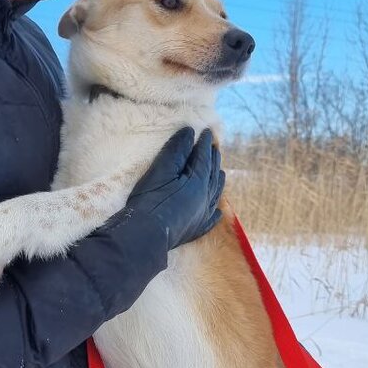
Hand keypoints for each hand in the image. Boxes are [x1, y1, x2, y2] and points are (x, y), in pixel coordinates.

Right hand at [126, 127, 224, 249]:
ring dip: (218, 182)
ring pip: (214, 195)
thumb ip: (177, 150)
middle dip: (214, 160)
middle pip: (212, 174)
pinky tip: (217, 211)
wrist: (145, 235)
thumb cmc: (150, 200)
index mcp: (198, 182)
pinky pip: (210, 219)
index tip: (208, 132)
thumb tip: (190, 132)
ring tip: (221, 172)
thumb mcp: (161, 170)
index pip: (204, 157)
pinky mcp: (195, 230)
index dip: (205, 144)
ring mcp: (202, 216)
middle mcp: (205, 199)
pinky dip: (214, 212)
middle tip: (215, 149)